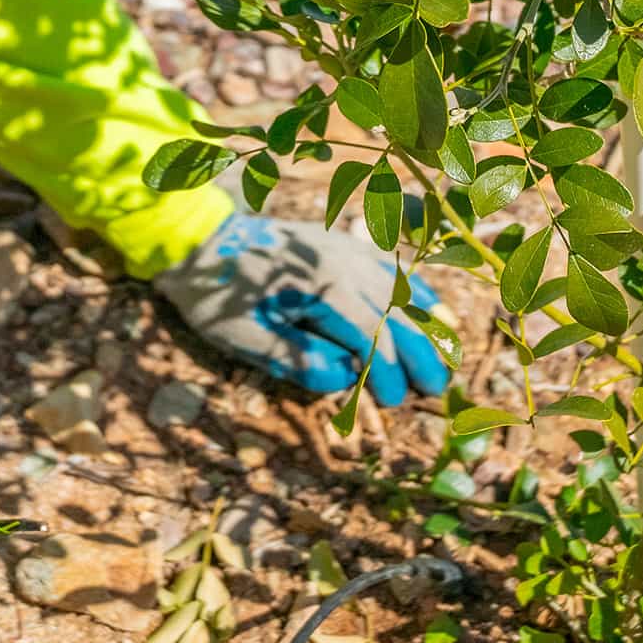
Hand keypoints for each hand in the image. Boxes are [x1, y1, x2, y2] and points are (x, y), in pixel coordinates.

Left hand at [155, 212, 449, 403]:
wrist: (199, 240)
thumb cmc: (217, 296)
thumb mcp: (243, 337)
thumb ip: (295, 359)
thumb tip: (343, 379)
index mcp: (320, 286)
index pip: (371, 335)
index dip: (387, 371)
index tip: (393, 401)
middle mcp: (341, 262)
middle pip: (396, 311)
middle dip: (420, 352)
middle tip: (434, 390)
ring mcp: (344, 249)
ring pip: (400, 287)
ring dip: (424, 324)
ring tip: (443, 358)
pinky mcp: (340, 244)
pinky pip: (389, 267)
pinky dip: (414, 290)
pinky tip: (431, 310)